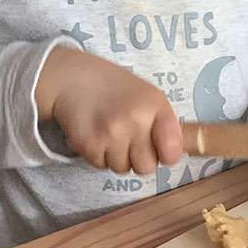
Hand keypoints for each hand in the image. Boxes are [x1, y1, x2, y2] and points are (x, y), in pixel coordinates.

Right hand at [34, 47, 182, 173]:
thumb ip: (164, 124)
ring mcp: (111, 135)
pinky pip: (102, 166)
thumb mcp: (149, 96)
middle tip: (131, 140)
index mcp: (155, 107)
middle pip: (147, 167)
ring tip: (112, 134)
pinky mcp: (88, 146)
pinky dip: (100, 155)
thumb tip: (174, 154)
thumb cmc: (114, 88)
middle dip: (140, 158)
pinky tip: (98, 135)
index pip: (173, 151)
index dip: (166, 154)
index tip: (161, 149)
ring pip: (123, 168)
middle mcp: (135, 122)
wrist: (73, 79)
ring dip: (118, 157)